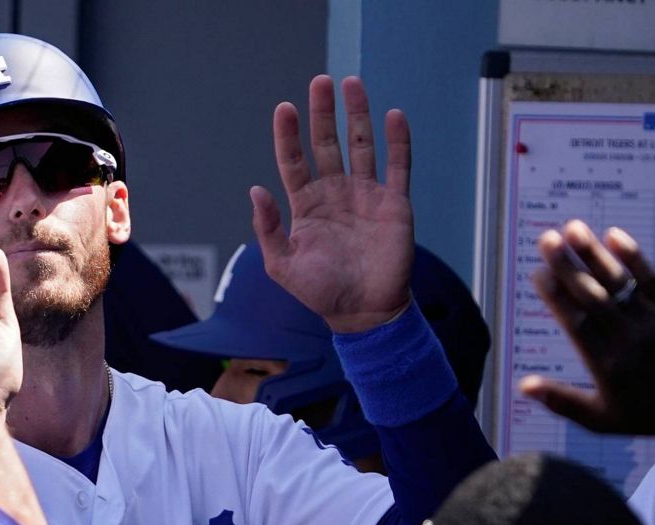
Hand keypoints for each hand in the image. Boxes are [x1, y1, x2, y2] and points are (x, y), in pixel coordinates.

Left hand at [251, 76, 413, 333]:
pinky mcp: (395, 203)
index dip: (288, 135)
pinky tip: (393, 114)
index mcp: (306, 205)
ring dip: (358, 115)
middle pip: (327, 143)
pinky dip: (397, 141)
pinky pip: (398, 165)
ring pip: (361, 145)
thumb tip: (256, 190)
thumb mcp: (283, 265)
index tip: (284, 108)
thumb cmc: (320, 292)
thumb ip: (268, 228)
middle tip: (320, 82)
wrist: (363, 313)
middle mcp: (335, 193)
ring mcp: (366, 195)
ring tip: (351, 83)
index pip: (294, 161)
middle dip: (323, 113)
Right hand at [520, 220, 654, 457]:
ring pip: (619, 282)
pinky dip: (633, 257)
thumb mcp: (601, 419)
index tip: (539, 272)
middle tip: (546, 239)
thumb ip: (561, 401)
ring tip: (573, 227)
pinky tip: (614, 235)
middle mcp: (629, 340)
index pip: (576, 322)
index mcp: (606, 365)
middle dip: (567, 265)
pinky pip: (652, 279)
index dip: (556, 295)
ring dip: (594, 253)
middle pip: (593, 295)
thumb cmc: (647, 416)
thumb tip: (523, 385)